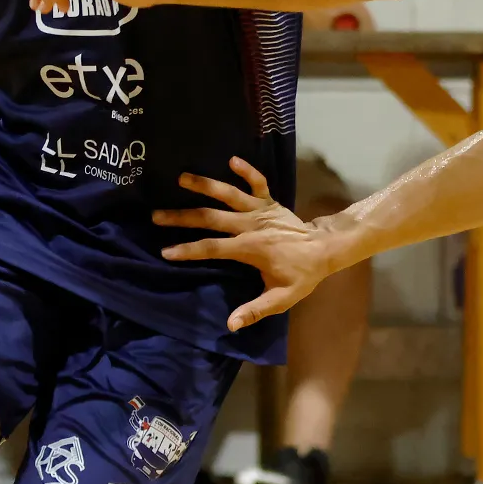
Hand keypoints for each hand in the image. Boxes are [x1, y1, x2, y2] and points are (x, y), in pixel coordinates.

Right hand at [153, 157, 345, 330]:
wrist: (325, 249)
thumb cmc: (301, 275)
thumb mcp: (281, 298)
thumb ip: (256, 310)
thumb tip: (231, 324)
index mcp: (249, 248)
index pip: (212, 248)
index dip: (188, 250)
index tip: (166, 251)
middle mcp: (250, 225)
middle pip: (211, 218)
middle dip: (183, 217)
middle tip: (157, 214)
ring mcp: (260, 210)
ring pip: (229, 194)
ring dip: (206, 184)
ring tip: (182, 178)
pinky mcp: (270, 200)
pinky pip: (258, 181)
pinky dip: (247, 170)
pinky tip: (231, 159)